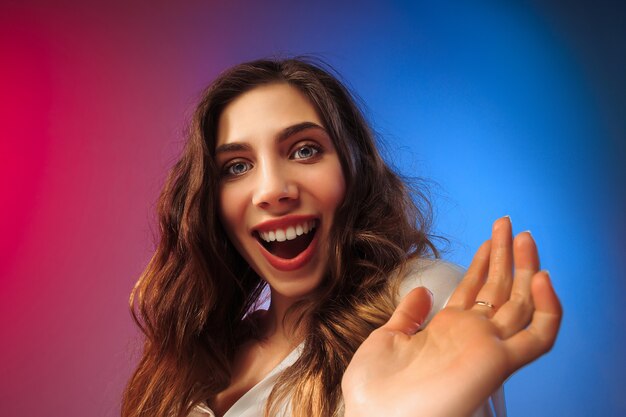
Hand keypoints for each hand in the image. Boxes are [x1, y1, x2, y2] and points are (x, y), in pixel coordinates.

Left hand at [342, 217, 561, 416]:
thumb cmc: (376, 387)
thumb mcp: (389, 338)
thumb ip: (410, 314)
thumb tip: (422, 290)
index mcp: (447, 329)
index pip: (476, 289)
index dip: (485, 263)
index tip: (490, 238)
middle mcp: (471, 336)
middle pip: (500, 289)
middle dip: (506, 255)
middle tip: (509, 224)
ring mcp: (487, 348)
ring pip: (521, 304)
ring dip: (527, 268)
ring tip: (524, 235)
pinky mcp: (498, 362)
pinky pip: (539, 337)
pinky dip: (548, 309)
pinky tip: (542, 277)